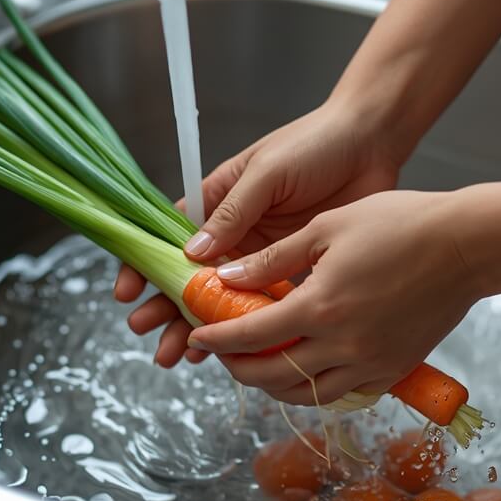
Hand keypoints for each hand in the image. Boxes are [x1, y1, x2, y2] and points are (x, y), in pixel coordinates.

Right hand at [115, 101, 405, 366]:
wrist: (372, 143)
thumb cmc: (315, 143)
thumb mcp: (266, 171)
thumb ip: (234, 212)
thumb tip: (193, 252)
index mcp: (218, 200)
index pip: (169, 236)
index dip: (145, 265)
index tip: (129, 293)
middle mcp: (236, 232)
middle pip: (190, 278)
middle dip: (166, 309)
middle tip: (150, 336)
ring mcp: (265, 255)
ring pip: (224, 300)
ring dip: (201, 329)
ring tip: (178, 357)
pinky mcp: (296, 270)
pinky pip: (267, 306)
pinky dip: (249, 330)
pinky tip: (232, 351)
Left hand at [185, 190, 479, 405]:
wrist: (468, 245)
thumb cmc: (401, 223)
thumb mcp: (328, 227)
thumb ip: (274, 257)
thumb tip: (227, 275)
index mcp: (319, 307)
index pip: (250, 336)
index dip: (217, 339)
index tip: (198, 335)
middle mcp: (342, 346)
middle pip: (272, 377)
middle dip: (239, 369)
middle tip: (224, 353)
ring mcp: (371, 363)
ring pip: (307, 394)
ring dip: (274, 385)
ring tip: (259, 364)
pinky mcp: (394, 369)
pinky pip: (345, 393)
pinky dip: (317, 388)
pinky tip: (307, 369)